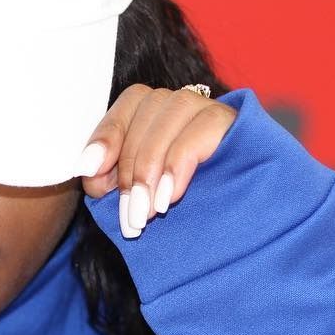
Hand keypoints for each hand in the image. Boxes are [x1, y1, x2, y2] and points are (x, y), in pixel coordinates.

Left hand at [78, 85, 236, 239]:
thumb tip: (88, 168)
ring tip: (147, 211)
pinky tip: (168, 198)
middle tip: (128, 213)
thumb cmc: (185, 211)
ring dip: (151, 165)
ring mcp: (212, 108)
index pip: (128, 104)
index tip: (89, 172)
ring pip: (174, 110)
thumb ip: (108, 178)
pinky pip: (204, 128)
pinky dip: (178, 164)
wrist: (246, 232)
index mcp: (158, 112)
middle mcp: (184, 102)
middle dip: (130, 166)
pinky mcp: (238, 122)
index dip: (107, 135)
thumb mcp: (139, 195)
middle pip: (148, 107)